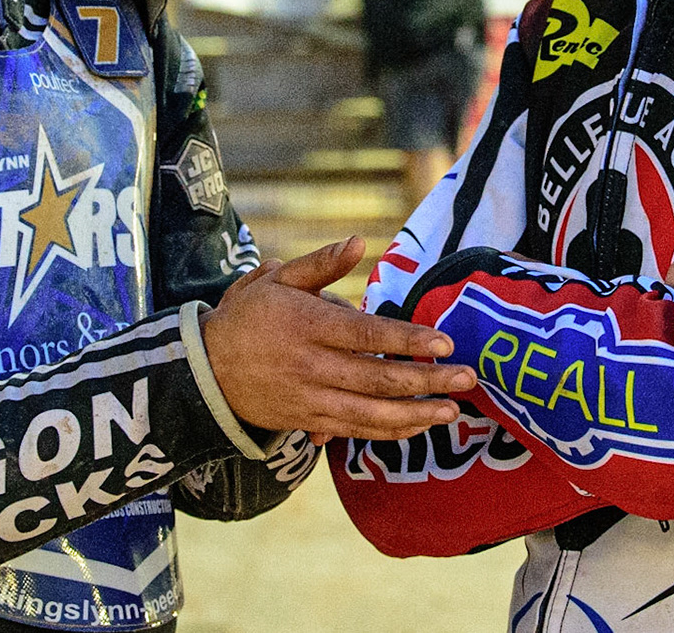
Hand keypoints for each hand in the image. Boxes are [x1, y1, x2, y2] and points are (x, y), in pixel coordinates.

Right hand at [200, 237, 474, 441]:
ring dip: (417, 415)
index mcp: (307, 325)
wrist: (205, 372)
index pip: (366, 334)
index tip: (444, 342)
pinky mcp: (309, 422)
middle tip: (468, 377)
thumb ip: (321, 264)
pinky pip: (356, 430)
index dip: (407, 339)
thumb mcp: (276, 280)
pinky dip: (389, 431)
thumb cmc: (249, 318)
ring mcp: (311, 399)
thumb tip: (359, 242)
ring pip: (372, 413)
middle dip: (428, 380)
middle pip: (378, 378)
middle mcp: (312, 366)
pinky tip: (417, 426)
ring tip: (452, 411)